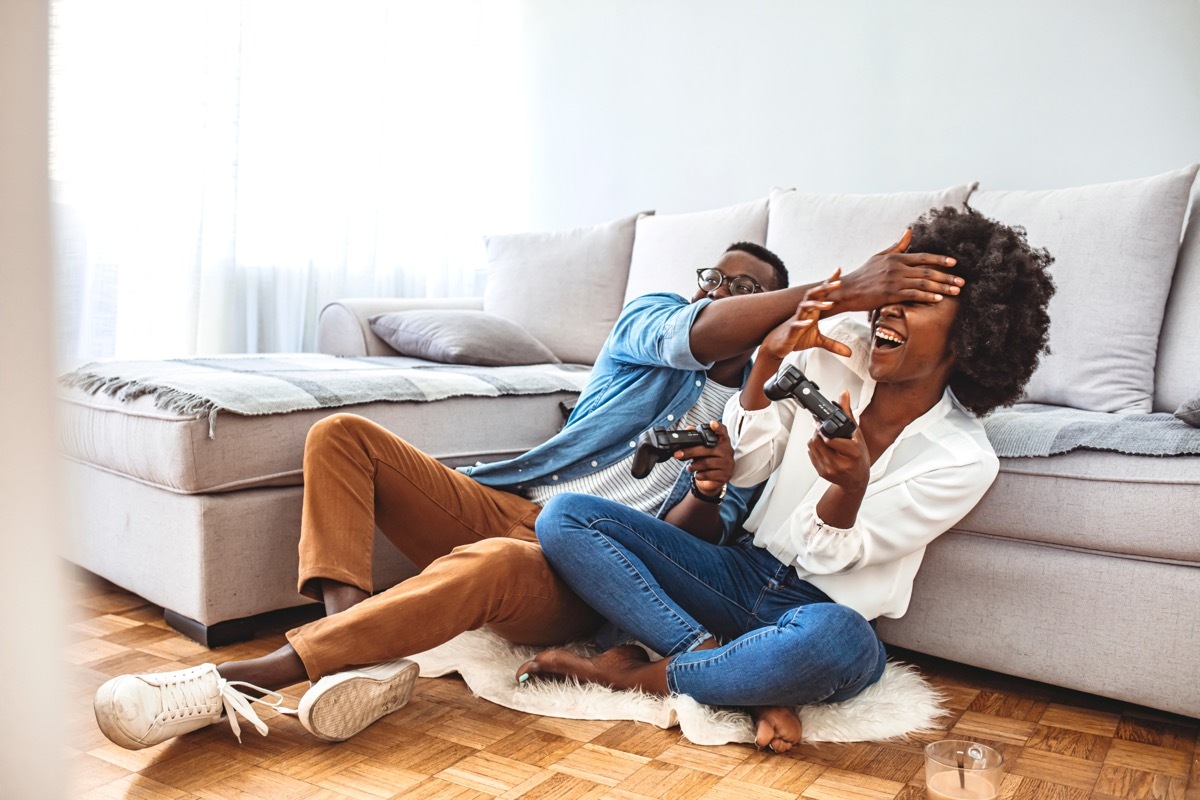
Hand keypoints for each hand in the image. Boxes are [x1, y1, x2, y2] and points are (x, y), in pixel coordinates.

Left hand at [674, 420, 733, 496]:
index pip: (723, 431)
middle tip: (678, 454)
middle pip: (708, 449)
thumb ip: (696, 439)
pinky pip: (709, 474)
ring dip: (694, 465)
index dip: (718, 427)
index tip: (712, 423)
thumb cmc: (707, 461)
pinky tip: (697, 474)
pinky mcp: (725, 475)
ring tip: (689, 467)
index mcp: (723, 442)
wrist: (714, 481)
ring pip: (707, 463)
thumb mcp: (701, 449)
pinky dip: (699, 475)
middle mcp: (728, 451)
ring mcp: (728, 464)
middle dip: (690, 452)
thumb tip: (688, 428)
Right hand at [760, 271, 852, 360]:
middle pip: (814, 295)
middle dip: (825, 288)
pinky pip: (796, 324)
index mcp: (811, 311)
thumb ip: (833, 345)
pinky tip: (809, 322)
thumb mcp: (817, 341)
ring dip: (817, 304)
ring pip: (805, 306)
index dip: (829, 282)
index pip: (821, 293)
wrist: (776, 346)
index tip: (838, 271)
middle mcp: (804, 312)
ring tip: (829, 304)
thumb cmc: (795, 338)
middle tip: (838, 283)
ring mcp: (796, 320)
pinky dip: (802, 323)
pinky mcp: (790, 331)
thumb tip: (849, 353)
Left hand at [807, 390, 868, 491]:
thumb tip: (844, 394)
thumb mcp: (857, 434)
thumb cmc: (859, 457)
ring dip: (814, 438)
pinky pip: (811, 454)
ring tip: (823, 437)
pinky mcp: (822, 473)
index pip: (830, 439)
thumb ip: (848, 414)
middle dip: (817, 432)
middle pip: (818, 441)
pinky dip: (814, 448)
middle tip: (822, 428)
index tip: (823, 424)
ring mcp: (830, 470)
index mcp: (853, 453)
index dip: (824, 430)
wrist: (856, 479)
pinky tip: (823, 448)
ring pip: (812, 447)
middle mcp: (841, 464)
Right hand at [831, 229, 961, 311]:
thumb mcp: (880, 257)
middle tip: (962, 281)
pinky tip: (938, 299)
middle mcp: (897, 268)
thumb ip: (897, 246)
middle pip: (928, 271)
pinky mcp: (890, 294)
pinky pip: (912, 295)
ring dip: (942, 287)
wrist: (847, 290)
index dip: (940, 260)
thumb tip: (909, 231)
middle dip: (947, 276)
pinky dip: (927, 296)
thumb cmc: (864, 274)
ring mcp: (894, 281)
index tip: (955, 263)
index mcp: (896, 258)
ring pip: (923, 283)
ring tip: (956, 291)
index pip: (923, 257)